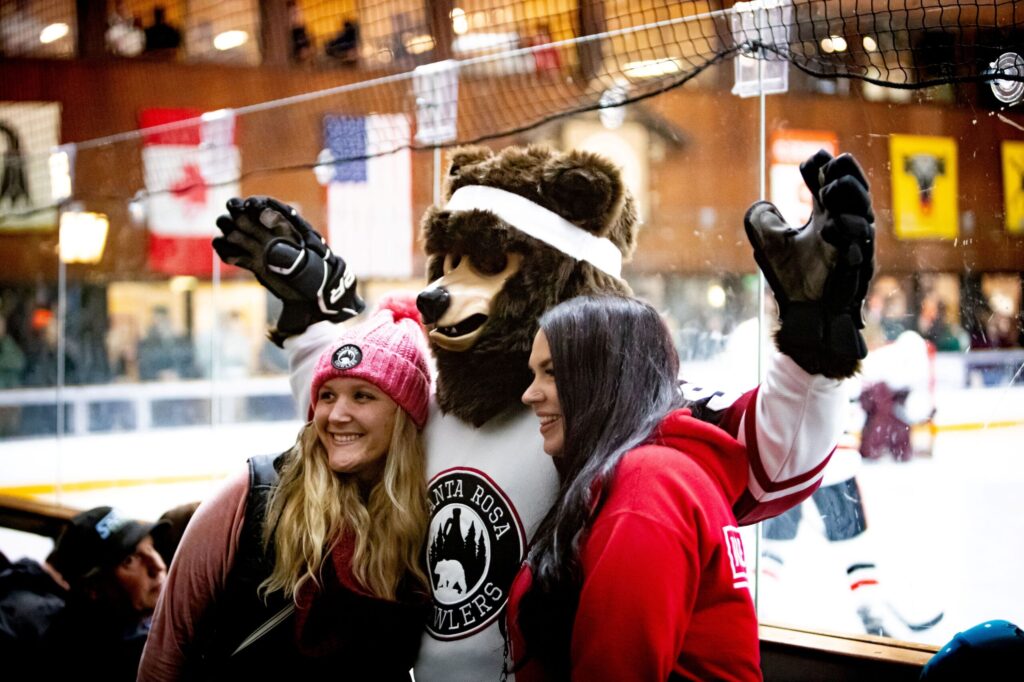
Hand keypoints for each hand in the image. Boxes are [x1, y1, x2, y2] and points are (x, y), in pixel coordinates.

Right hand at [213, 196, 363, 344]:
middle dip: (240, 212)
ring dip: (230, 229)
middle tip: (231, 211)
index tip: (250, 205)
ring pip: (241, 233)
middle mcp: (274, 235)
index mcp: (291, 228)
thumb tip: (273, 252)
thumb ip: (294, 259)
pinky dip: (228, 251)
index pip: (273, 209)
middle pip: (252, 217)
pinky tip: (222, 249)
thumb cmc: (318, 281)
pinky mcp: (255, 264)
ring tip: (223, 229)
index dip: (260, 204)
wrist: (313, 302)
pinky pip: (237, 255)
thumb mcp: (310, 267)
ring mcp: (263, 249)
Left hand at [744, 151, 874, 377]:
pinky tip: (829, 227)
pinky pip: (860, 245)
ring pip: (863, 213)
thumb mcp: (769, 243)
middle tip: (830, 167)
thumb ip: (762, 220)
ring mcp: (853, 246)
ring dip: (848, 196)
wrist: (805, 316)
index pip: (831, 182)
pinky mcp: (857, 266)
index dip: (824, 168)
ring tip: (827, 191)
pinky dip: (847, 232)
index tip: (810, 161)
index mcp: (826, 216)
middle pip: (856, 191)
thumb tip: (763, 204)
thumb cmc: (793, 280)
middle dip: (846, 174)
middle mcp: (844, 226)